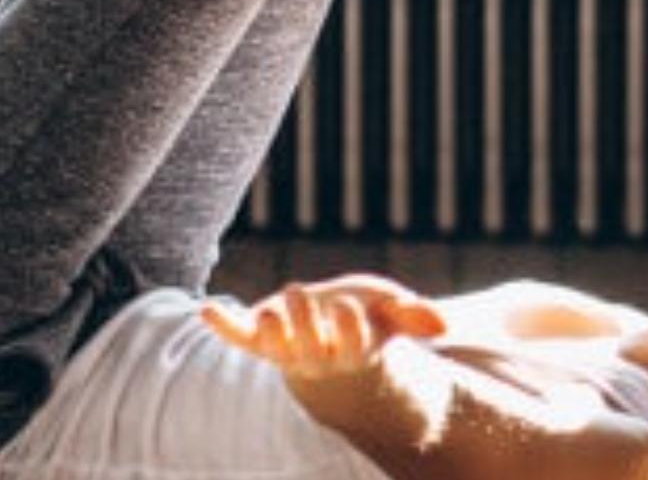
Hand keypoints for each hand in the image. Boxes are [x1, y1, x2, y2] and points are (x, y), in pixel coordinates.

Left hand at [201, 274, 447, 379]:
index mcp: (353, 350)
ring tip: (266, 311)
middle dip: (302, 322)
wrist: (330, 336)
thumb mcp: (391, 312)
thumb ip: (413, 315)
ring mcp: (285, 350)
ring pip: (274, 348)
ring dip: (267, 332)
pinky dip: (222, 325)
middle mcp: (317, 356)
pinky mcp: (259, 338)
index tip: (348, 309)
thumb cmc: (365, 319)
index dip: (349, 329)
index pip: (352, 345)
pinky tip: (206, 310)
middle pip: (308, 348)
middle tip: (297, 291)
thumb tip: (441, 325)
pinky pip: (238, 337)